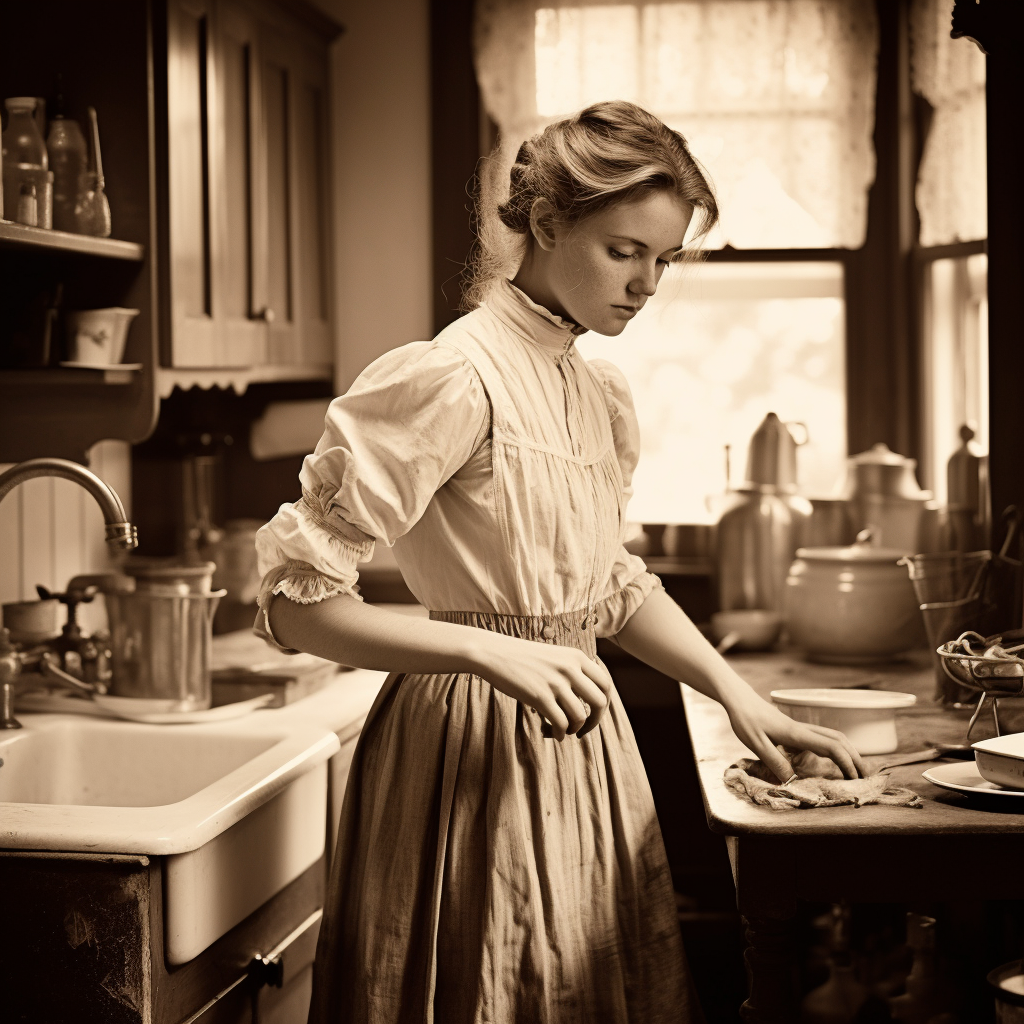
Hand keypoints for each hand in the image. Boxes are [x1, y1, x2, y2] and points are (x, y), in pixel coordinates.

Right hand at [469, 632, 614, 739]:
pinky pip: (560, 723)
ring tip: (562, 730)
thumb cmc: (522, 657)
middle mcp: (570, 668)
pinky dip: (559, 733)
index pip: (606, 684)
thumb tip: (588, 699)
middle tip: (583, 730)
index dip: (604, 705)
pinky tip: (550, 733)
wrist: (494, 653)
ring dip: (573, 729)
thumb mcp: (555, 656)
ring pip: (580, 716)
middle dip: (595, 721)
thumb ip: (573, 671)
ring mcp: (555, 682)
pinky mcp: (540, 696)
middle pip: (600, 702)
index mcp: (577, 657)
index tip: (594, 715)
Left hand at [725, 693, 866, 782]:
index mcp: (796, 734)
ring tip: (855, 769)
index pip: (831, 746)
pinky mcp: (796, 730)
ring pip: (832, 737)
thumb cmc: (746, 720)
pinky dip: (834, 748)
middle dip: (855, 757)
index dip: (846, 762)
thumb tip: (794, 781)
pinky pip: (821, 738)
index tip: (854, 779)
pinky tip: (833, 759)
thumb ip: (774, 762)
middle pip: (839, 739)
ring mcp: (801, 728)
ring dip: (847, 751)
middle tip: (865, 777)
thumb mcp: (756, 744)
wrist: (740, 701)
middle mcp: (803, 729)